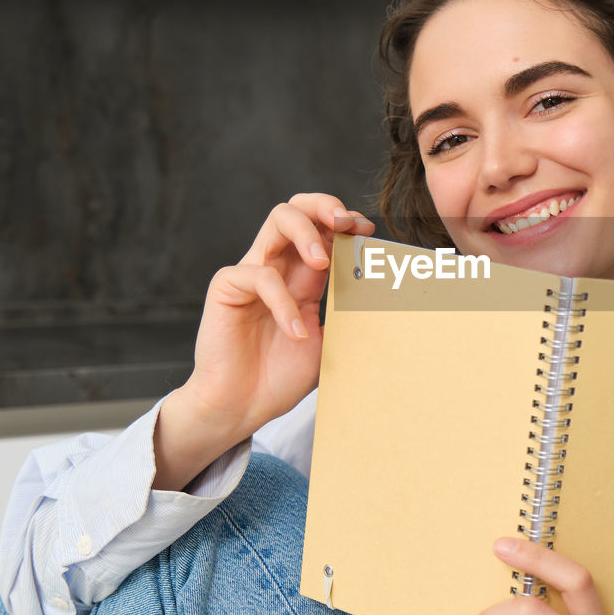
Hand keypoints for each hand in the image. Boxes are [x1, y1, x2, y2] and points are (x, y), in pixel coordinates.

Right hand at [153, 193, 373, 489]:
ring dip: (307, 233)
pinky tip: (296, 332)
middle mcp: (277, 266)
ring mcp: (251, 273)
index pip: (322, 228)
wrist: (241, 408)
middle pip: (297, 208)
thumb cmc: (279, 377)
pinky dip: (284, 301)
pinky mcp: (227, 288)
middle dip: (325, 206)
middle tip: (347, 225)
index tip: (368, 232)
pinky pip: (260, 276)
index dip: (346, 222)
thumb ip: (346, 315)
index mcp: (302, 277)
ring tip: (323, 262)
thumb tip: (385, 296)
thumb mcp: (327, 342)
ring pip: (277, 220)